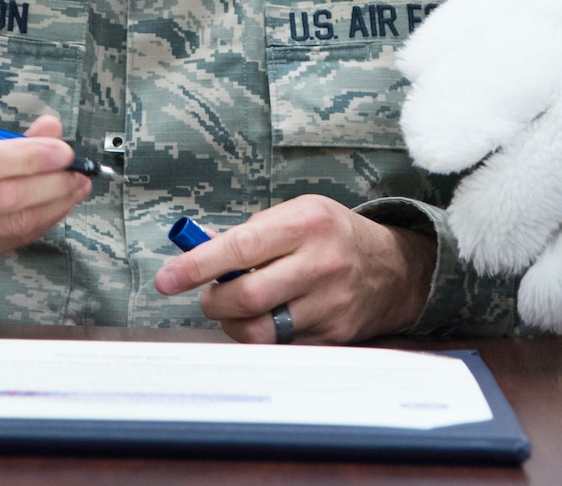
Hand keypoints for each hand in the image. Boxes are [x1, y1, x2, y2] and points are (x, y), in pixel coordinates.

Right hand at [0, 114, 90, 289]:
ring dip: (55, 205)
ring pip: (10, 226)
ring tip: (77, 185)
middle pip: (2, 199)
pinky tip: (54, 206)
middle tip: (80, 169)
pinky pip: (7, 243)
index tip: (62, 149)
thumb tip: (49, 128)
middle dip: (53, 183)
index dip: (27, 157)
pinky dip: (38, 223)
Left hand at [152, 195, 436, 343]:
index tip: (167, 279)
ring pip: (260, 330)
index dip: (197, 265)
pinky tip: (270, 318)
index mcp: (306, 221)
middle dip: (213, 301)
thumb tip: (195, 253)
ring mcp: (329, 303)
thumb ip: (250, 234)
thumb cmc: (333, 236)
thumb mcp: (297, 214)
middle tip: (210, 295)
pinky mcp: (334, 334)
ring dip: (234, 323)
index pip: (240, 247)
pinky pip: (281, 346)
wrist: (394, 268)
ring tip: (238, 309)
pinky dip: (263, 336)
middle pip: (246, 297)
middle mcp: (320, 262)